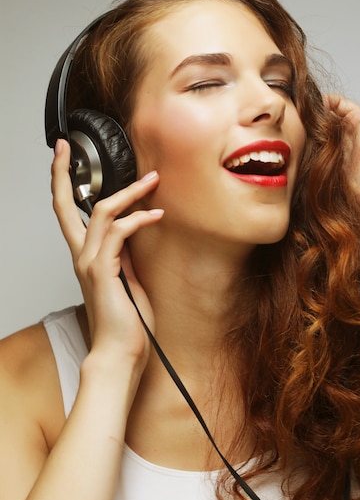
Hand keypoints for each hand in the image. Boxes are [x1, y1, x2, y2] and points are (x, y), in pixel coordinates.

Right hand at [51, 139, 162, 384]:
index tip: (65, 159)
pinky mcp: (105, 271)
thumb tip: (132, 231)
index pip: (68, 214)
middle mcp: (82, 257)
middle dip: (63, 172)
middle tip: (66, 146)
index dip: (63, 184)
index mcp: (87, 257)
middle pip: (63, 205)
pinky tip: (156, 215)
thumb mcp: (127, 279)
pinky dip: (139, 219)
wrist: (121, 352)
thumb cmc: (127, 322)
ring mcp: (91, 263)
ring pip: (100, 212)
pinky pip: (119, 232)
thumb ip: (124, 255)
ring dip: (128, 192)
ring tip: (152, 180)